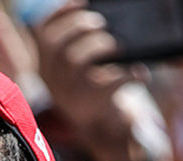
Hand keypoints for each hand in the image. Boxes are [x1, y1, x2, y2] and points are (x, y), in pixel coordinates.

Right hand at [32, 0, 145, 160]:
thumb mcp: (75, 68)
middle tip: (101, 23)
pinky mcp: (92, 105)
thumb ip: (77, 44)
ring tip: (116, 45)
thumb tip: (98, 16)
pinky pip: (111, 83)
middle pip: (57, 46)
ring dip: (99, 45)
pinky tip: (140, 72)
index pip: (42, 33)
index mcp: (47, 65)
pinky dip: (129, 74)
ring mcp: (71, 93)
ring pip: (75, 61)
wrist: (98, 126)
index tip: (83, 1)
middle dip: (80, 27)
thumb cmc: (91, 86)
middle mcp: (53, 79)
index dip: (60, 13)